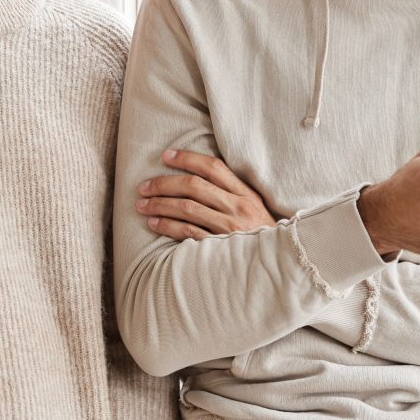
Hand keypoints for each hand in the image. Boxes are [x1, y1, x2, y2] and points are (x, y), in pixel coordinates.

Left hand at [137, 148, 277, 239]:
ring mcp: (229, 228)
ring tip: (142, 204)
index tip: (165, 156)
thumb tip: (197, 174)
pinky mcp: (219, 248)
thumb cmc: (260, 234)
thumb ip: (231, 191)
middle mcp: (238, 207)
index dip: (187, 158)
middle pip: (194, 186)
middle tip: (144, 186)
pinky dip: (168, 226)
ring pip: (187, 208)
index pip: (212, 167)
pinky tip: (153, 223)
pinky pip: (188, 232)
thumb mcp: (254, 207)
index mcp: (246, 193)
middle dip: (164, 183)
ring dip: (160, 204)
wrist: (277, 263)